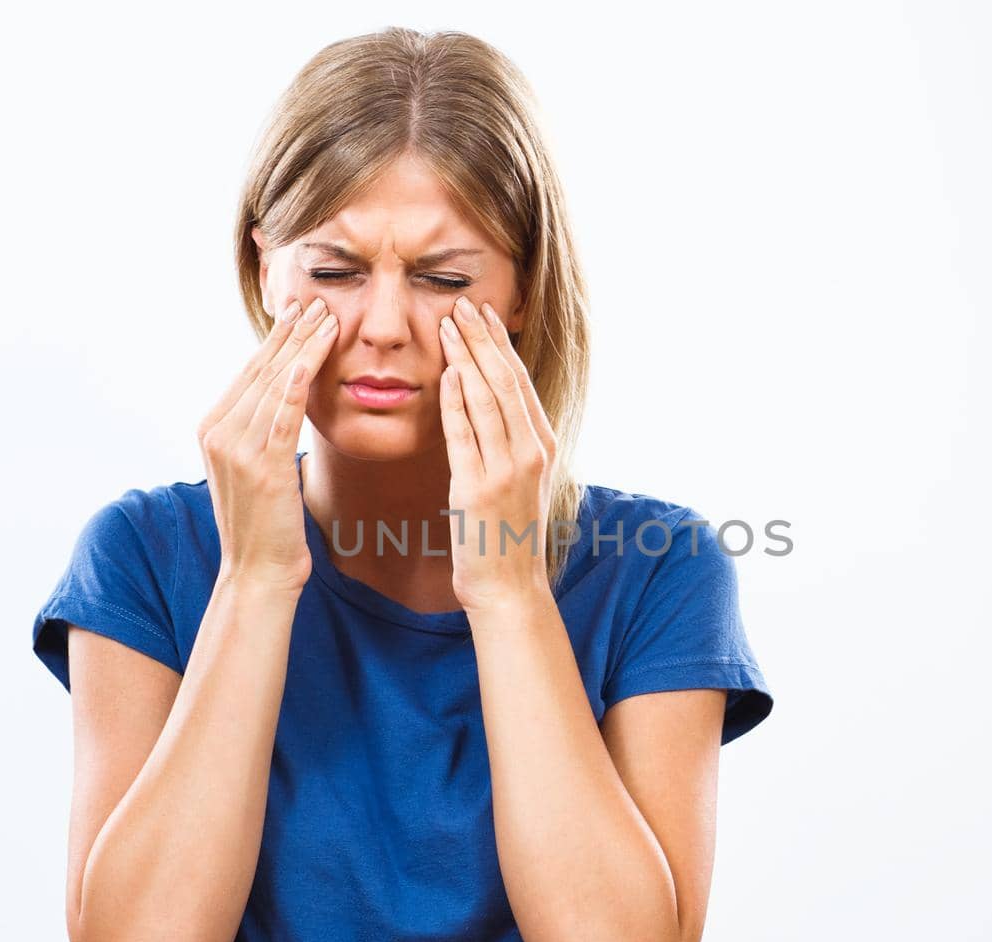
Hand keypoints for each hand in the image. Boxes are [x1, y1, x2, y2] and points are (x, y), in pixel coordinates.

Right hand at [195, 297, 338, 591]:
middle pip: (260, 371)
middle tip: (317, 302)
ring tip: (327, 319)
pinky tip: (308, 360)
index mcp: (213, 428)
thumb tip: (283, 396)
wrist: (259, 571)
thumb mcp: (257, 467)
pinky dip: (294, 386)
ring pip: (273, 386)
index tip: (301, 312)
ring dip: (302, 349)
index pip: (250, 372)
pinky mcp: (262, 468)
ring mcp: (237, 449)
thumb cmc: (268, 522)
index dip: (277, 340)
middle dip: (291, 334)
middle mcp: (217, 432)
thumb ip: (262, 430)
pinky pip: (281, 418)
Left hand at [437, 295, 557, 613]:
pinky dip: (457, 401)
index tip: (484, 314)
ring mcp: (506, 470)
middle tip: (463, 304)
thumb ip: (511, 442)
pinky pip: (465, 435)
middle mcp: (530, 452)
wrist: (509, 587)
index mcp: (543, 446)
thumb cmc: (507, 535)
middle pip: (505, 381)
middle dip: (483, 339)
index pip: (520, 382)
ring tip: (449, 325)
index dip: (501, 345)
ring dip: (467, 358)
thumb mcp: (520, 482)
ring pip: (487, 400)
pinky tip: (448, 373)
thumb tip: (491, 404)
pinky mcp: (478, 489)